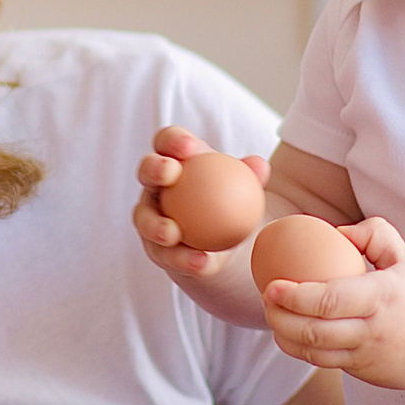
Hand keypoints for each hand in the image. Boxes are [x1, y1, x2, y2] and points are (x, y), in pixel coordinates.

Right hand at [134, 126, 269, 281]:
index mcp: (174, 160)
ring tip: (172, 234)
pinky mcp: (154, 248)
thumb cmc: (229, 200)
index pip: (167, 142)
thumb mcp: (243, 186)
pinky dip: (182, 259)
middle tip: (170, 174)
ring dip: (156, 225)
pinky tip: (200, 263)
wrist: (220, 239)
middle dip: (153, 169)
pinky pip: (165, 254)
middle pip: (147, 172)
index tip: (189, 148)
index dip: (173, 140)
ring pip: (145, 219)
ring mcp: (149, 217)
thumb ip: (250, 175)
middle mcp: (155, 186)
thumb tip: (259, 166)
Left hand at [260, 217, 404, 390]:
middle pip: (314, 331)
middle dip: (280, 318)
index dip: (295, 296)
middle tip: (266, 300)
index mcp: (382, 296)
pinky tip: (293, 335)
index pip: (329, 301)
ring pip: (315, 353)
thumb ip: (372, 235)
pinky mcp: (367, 373)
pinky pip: (327, 364)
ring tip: (273, 318)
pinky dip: (304, 351)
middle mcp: (373, 330)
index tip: (272, 285)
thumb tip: (333, 232)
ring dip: (286, 337)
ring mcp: (369, 356)